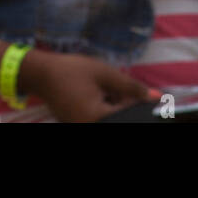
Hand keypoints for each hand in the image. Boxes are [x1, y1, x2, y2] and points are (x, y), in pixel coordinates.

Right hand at [23, 50, 149, 122]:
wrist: (42, 74)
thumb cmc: (72, 71)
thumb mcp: (105, 74)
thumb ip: (131, 87)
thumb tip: (155, 97)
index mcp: (96, 119)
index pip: (128, 116)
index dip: (141, 106)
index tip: (149, 97)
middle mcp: (89, 127)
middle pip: (120, 117)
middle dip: (125, 103)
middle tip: (113, 86)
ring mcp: (84, 127)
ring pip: (110, 117)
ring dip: (115, 105)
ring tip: (102, 87)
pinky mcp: (81, 124)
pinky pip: (100, 118)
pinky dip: (105, 107)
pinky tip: (99, 93)